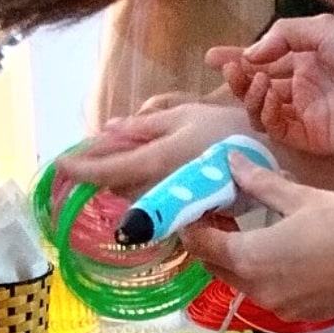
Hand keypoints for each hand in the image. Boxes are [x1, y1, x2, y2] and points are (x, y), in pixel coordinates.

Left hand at [62, 101, 259, 197]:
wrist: (274, 164)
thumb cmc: (230, 130)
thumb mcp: (185, 114)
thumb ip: (145, 124)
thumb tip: (109, 130)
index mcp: (158, 160)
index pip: (107, 170)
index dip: (80, 168)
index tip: (59, 166)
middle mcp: (161, 189)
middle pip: (118, 187)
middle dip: (106, 171)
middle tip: (99, 154)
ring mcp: (175, 208)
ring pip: (136, 199)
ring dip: (127, 182)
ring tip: (134, 163)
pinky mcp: (188, 218)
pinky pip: (158, 207)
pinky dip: (150, 193)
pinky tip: (163, 178)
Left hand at [180, 158, 333, 318]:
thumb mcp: (299, 196)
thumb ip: (259, 183)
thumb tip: (232, 163)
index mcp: (251, 258)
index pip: (201, 245)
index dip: (192, 226)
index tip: (196, 208)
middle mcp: (259, 290)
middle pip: (217, 268)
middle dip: (212, 243)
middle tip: (222, 216)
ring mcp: (280, 307)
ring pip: (242, 284)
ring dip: (238, 260)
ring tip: (252, 232)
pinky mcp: (301, 315)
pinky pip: (269, 295)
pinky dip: (264, 276)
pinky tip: (282, 255)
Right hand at [209, 15, 333, 155]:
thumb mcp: (321, 29)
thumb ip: (283, 36)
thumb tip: (251, 54)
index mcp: (304, 60)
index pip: (263, 60)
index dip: (237, 60)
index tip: (212, 57)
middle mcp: (300, 88)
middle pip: (257, 88)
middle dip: (239, 78)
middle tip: (231, 69)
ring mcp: (305, 114)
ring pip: (262, 111)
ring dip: (250, 95)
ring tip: (254, 80)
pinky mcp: (311, 138)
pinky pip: (277, 130)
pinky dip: (266, 114)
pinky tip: (268, 96)